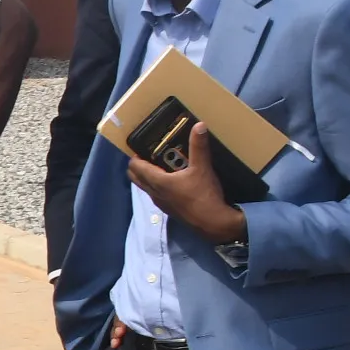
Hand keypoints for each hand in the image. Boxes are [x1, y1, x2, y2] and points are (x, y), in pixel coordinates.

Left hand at [124, 122, 246, 245]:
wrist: (214, 224)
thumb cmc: (204, 195)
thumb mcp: (202, 168)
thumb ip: (199, 146)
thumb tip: (199, 125)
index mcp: (157, 182)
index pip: (135, 167)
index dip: (135, 155)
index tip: (143, 146)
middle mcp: (154, 193)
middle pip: (135, 177)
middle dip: (138, 165)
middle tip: (151, 153)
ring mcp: (161, 203)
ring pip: (146, 186)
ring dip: (149, 175)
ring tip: (163, 163)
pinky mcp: (169, 210)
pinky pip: (156, 194)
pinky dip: (158, 185)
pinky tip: (174, 180)